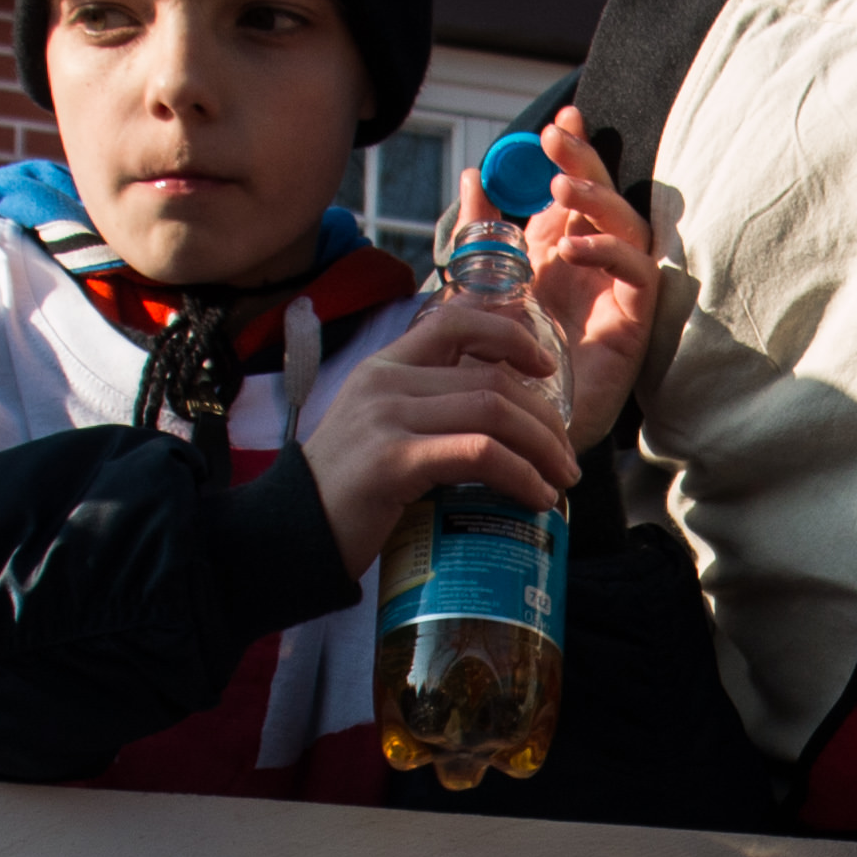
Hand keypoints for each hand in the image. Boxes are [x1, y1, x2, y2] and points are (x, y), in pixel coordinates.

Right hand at [302, 295, 582, 569]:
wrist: (288, 535)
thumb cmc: (342, 496)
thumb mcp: (377, 434)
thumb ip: (420, 414)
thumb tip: (490, 425)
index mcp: (383, 368)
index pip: (454, 321)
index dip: (509, 334)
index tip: (544, 366)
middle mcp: (386, 382)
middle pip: (491, 378)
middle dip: (544, 417)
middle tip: (568, 456)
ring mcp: (388, 418)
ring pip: (493, 411)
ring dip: (542, 447)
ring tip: (562, 478)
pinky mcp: (394, 460)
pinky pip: (479, 454)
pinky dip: (520, 475)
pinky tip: (537, 498)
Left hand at [477, 106, 660, 440]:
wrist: (512, 431)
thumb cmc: (498, 366)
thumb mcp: (476, 288)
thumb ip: (479, 235)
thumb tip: (475, 175)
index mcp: (559, 252)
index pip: (574, 189)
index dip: (573, 151)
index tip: (558, 119)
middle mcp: (593, 268)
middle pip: (605, 200)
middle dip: (585, 161)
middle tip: (556, 136)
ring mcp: (615, 294)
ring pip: (629, 228)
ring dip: (599, 201)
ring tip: (560, 188)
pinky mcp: (632, 325)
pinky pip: (640, 276)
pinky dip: (610, 253)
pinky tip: (573, 249)